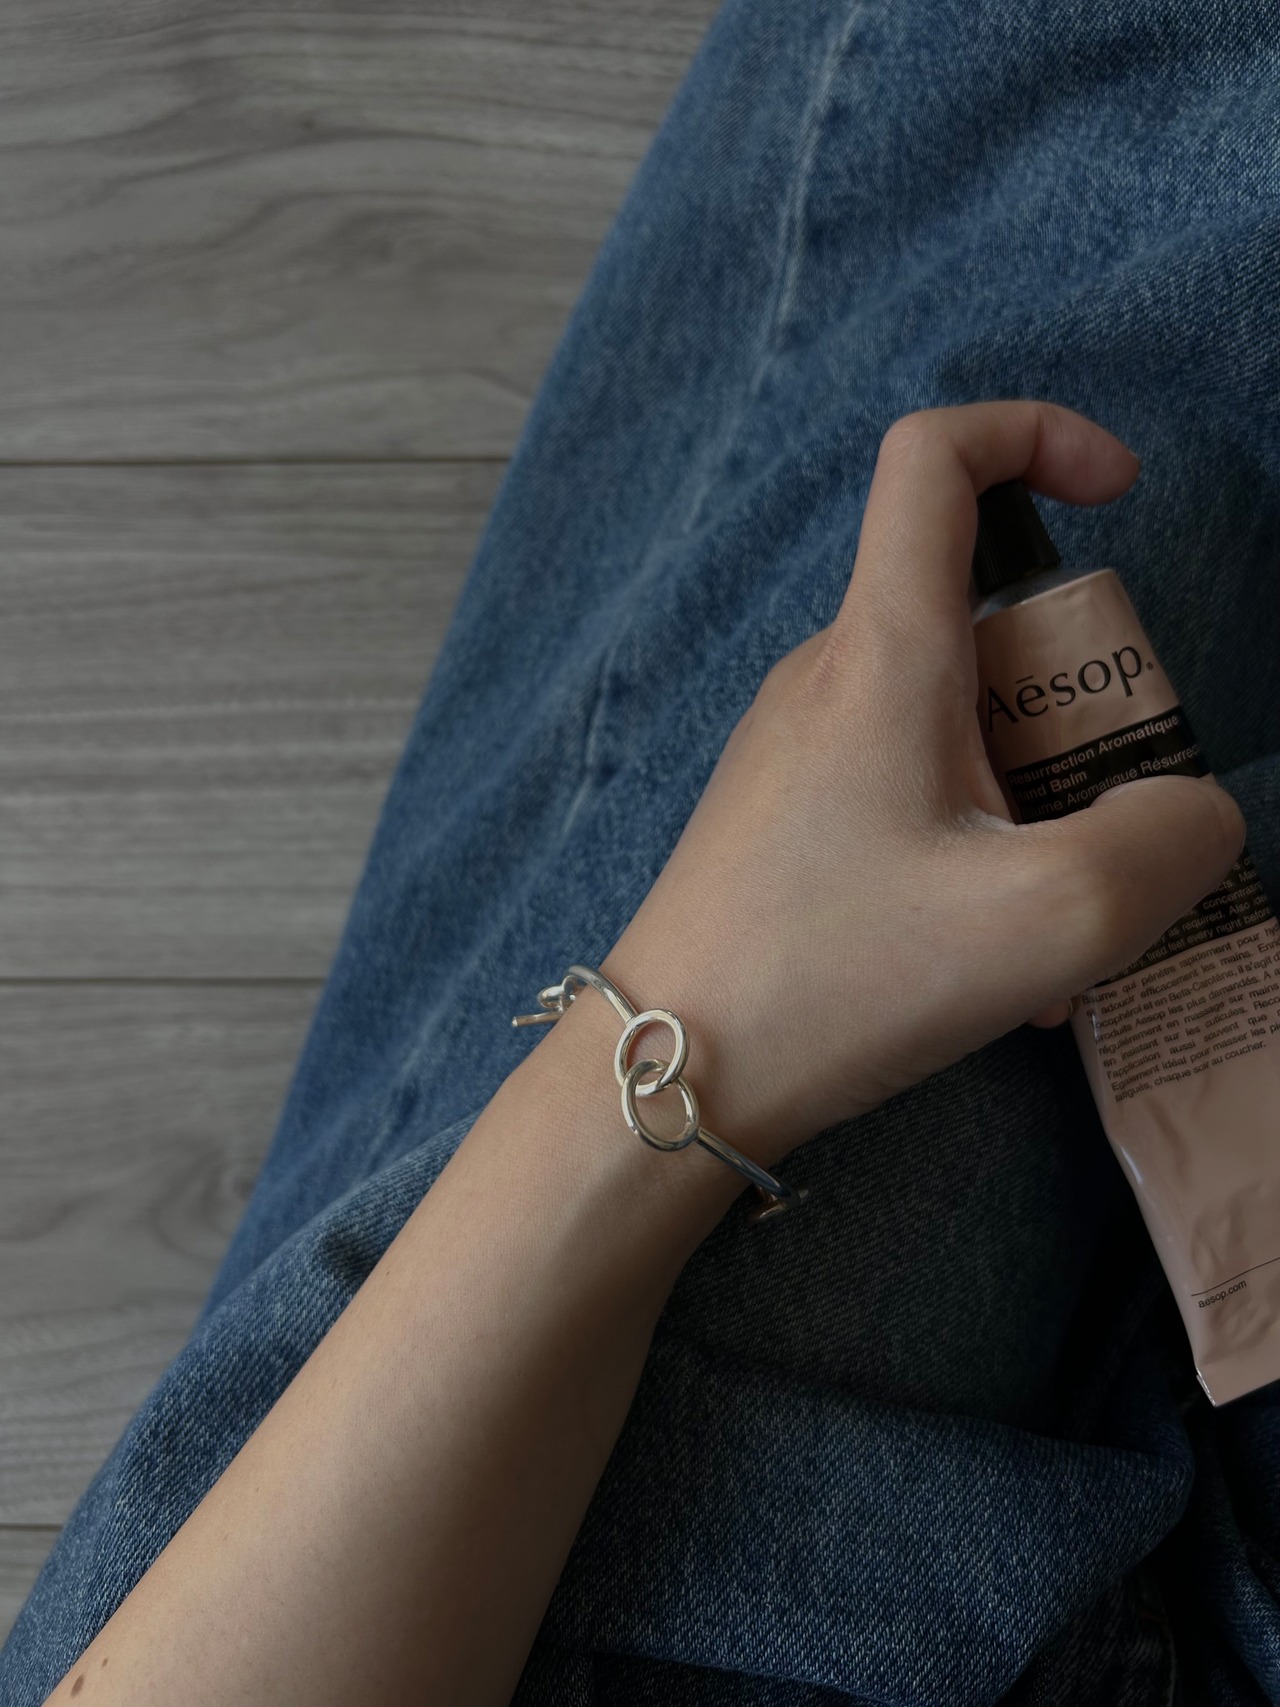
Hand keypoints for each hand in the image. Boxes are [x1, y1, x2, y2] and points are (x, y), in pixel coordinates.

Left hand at [596, 401, 1244, 1169]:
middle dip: (1074, 705)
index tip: (1118, 491)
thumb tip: (1189, 809)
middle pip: (979, 618)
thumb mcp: (1051, 919)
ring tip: (1042, 948)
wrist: (665, 1074)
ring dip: (1030, 808)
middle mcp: (827, 676)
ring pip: (954, 727)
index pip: (934, 456)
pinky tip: (983, 975)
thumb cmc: (839, 976)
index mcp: (882, 651)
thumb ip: (1166, 843)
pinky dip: (973, 853)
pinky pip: (907, 794)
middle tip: (1100, 834)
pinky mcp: (781, 818)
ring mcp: (794, 749)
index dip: (1037, 430)